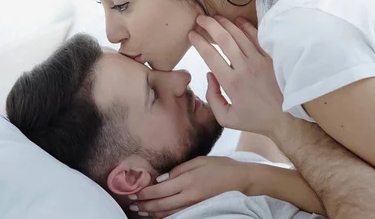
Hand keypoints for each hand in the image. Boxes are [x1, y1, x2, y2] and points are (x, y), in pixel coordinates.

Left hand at [130, 156, 252, 217]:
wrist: (242, 181)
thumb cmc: (222, 167)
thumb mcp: (200, 161)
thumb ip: (179, 169)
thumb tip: (161, 178)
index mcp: (187, 180)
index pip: (159, 190)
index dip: (144, 193)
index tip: (133, 193)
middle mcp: (189, 196)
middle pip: (160, 205)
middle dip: (144, 206)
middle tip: (132, 205)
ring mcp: (195, 205)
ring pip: (168, 213)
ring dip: (152, 214)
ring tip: (141, 212)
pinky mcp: (200, 210)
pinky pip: (179, 215)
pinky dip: (166, 216)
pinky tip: (158, 216)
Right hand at [189, 15, 283, 134]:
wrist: (286, 119)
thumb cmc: (255, 119)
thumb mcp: (226, 119)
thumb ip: (212, 97)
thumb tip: (209, 75)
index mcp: (231, 82)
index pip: (210, 55)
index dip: (198, 41)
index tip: (191, 34)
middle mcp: (244, 68)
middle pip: (223, 39)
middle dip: (209, 25)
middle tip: (200, 18)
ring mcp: (260, 60)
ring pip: (239, 34)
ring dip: (225, 23)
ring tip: (215, 17)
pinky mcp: (271, 58)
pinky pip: (257, 37)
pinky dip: (246, 26)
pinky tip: (237, 21)